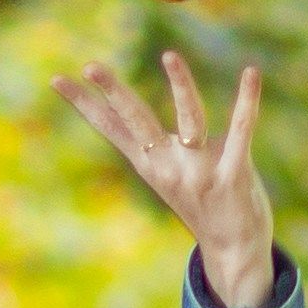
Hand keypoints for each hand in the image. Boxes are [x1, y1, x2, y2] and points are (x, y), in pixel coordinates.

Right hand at [53, 49, 276, 307]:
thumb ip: (148, 143)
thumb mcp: (165, 174)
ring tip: (169, 55)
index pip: (110, 127)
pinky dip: (247, 101)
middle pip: (137, 121)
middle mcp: (169, 166)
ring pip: (189, 120)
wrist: (233, 251)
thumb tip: (118, 109)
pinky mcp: (234, 175)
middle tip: (90, 66)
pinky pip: (241, 131)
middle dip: (114, 92)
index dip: (83, 103)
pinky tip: (251, 72)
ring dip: (180, 86)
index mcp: (150, 163)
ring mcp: (201, 171)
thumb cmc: (200, 202)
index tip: (57, 79)